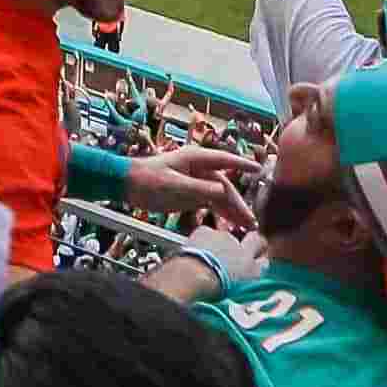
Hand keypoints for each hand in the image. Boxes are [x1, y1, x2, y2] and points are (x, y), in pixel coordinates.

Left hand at [124, 144, 255, 230]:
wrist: (128, 184)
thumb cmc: (148, 179)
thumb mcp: (174, 185)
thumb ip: (198, 188)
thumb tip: (222, 190)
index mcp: (195, 159)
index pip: (225, 160)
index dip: (242, 164)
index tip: (259, 169)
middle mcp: (199, 169)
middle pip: (225, 185)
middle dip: (239, 202)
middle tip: (251, 220)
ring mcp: (196, 181)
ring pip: (220, 196)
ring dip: (232, 210)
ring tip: (247, 227)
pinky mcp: (191, 194)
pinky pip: (211, 203)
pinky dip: (221, 213)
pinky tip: (232, 225)